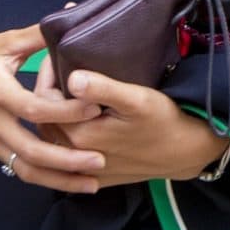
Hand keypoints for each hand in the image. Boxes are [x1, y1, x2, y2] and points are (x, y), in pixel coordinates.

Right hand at [0, 25, 105, 193]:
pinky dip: (46, 178)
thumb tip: (68, 21)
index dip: (66, 111)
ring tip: (91, 184)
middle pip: (31, 152)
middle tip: (100, 160)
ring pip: (26, 169)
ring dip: (59, 180)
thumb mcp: (2, 43)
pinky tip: (70, 180)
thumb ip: (36, 37)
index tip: (95, 108)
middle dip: (66, 161)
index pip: (34, 109)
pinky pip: (20, 169)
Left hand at [51, 70, 229, 186]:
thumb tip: (72, 78)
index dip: (46, 76)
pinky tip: (77, 118)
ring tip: (66, 90)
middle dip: (47, 94)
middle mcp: (75, 156)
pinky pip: (67, 153)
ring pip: (54, 137)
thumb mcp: (137, 99)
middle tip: (58, 68)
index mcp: (80, 135)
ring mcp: (84, 169)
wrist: (186, 151)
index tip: (55, 55)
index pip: (43, 103)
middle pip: (45, 120)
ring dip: (54, 114)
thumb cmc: (164, 121)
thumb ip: (103, 89)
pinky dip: (64, 135)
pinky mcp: (94, 175)